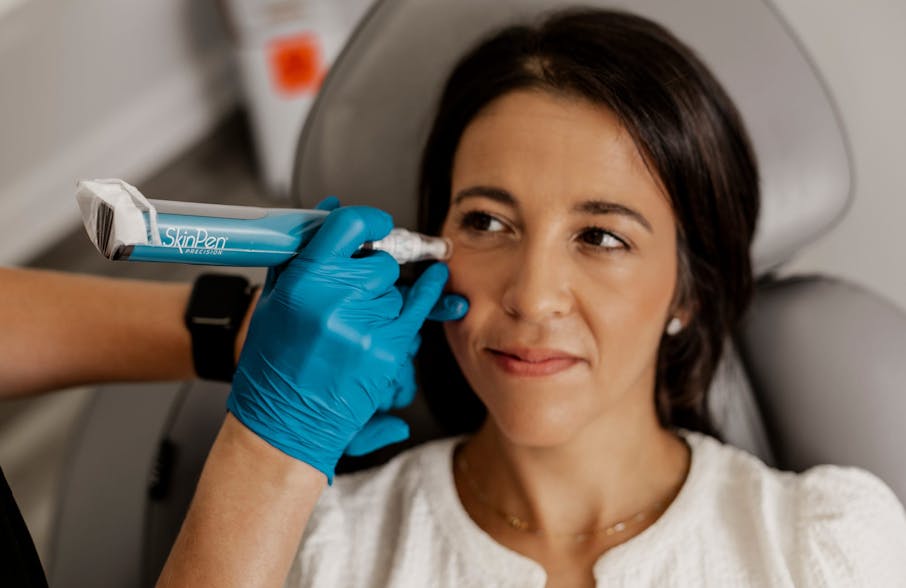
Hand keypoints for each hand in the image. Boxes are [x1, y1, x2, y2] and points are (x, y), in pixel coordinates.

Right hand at [228, 205, 459, 481]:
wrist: (281, 426)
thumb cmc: (271, 367)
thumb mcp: (273, 302)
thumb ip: (302, 253)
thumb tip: (330, 208)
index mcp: (300, 282)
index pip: (347, 226)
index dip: (368, 221)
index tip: (376, 224)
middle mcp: (333, 299)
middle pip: (379, 262)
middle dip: (372, 272)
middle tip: (356, 291)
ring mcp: (364, 326)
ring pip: (396, 291)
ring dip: (384, 301)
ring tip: (356, 325)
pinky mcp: (386, 351)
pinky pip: (417, 310)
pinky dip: (428, 295)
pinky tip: (436, 282)